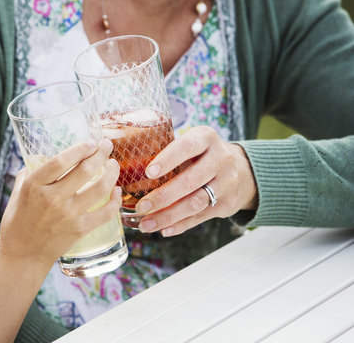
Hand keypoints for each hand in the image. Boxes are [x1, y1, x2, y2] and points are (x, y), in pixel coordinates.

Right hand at [0, 138, 120, 268]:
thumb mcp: (17, 194)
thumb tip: (40, 157)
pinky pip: (105, 212)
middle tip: (107, 146)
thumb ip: (28, 174)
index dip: (80, 148)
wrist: (23, 255)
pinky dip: (115, 200)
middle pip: (85, 170)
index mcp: (35, 185)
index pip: (62, 160)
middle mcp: (52, 198)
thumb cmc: (17, 223)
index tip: (91, 142)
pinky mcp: (80, 229)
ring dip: (112, 173)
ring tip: (114, 164)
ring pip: (99, 188)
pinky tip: (117, 191)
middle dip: (101, 153)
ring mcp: (68, 214)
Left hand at [135, 126, 256, 235]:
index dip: (168, 159)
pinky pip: (200, 217)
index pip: (187, 146)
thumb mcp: (190, 142)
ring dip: (168, 216)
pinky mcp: (227, 203)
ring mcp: (226, 182)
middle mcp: (220, 159)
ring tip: (146, 224)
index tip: (149, 172)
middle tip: (141, 207)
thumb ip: (167, 150)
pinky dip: (180, 225)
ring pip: (195, 203)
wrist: (239, 169)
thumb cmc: (201, 154)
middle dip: (163, 196)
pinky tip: (163, 230)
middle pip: (190, 181)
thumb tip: (127, 167)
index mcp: (206, 138)